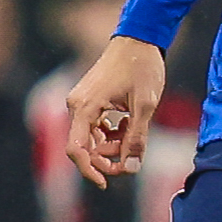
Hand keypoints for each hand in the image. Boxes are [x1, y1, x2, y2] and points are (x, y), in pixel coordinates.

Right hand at [65, 34, 165, 188]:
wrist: (139, 38)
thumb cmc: (142, 67)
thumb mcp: (145, 105)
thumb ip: (137, 138)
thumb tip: (131, 168)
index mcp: (85, 107)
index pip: (76, 150)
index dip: (89, 170)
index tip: (106, 183)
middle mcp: (77, 105)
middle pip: (84, 147)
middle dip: (107, 158)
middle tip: (131, 160)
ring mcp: (81, 102)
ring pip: (91, 138)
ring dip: (112, 145)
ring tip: (134, 134)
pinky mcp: (89, 100)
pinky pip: (95, 127)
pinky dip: (111, 133)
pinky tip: (128, 124)